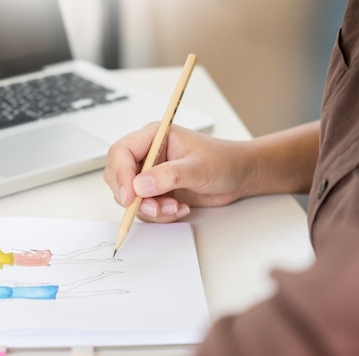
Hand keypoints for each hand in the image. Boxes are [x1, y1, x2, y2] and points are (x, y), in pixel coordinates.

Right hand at [104, 123, 255, 222]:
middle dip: (134, 198)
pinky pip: (144, 208)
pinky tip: (180, 208)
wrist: (239, 176)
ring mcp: (151, 174)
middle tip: (156, 208)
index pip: (122, 152)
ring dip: (150, 209)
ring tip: (176, 208)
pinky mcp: (156, 192)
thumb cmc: (223, 161)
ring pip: (130, 197)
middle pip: (118, 176)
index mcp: (154, 137)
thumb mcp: (198, 167)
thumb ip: (169, 175)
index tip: (130, 196)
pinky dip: (160, 214)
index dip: (121, 175)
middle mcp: (148, 155)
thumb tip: (140, 185)